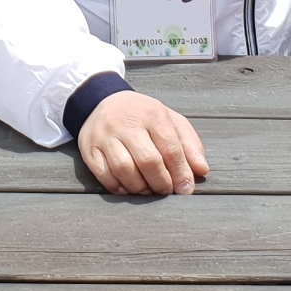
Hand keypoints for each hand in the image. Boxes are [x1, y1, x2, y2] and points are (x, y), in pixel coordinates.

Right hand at [78, 90, 208, 195]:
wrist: (101, 99)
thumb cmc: (141, 115)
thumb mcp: (169, 119)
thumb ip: (189, 143)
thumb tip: (202, 169)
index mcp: (151, 113)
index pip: (171, 148)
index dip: (181, 173)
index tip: (186, 189)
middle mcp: (126, 122)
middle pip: (148, 161)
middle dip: (161, 183)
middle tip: (165, 190)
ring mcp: (105, 135)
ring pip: (124, 170)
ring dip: (140, 188)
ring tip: (147, 189)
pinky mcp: (89, 148)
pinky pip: (104, 176)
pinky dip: (119, 188)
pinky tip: (128, 187)